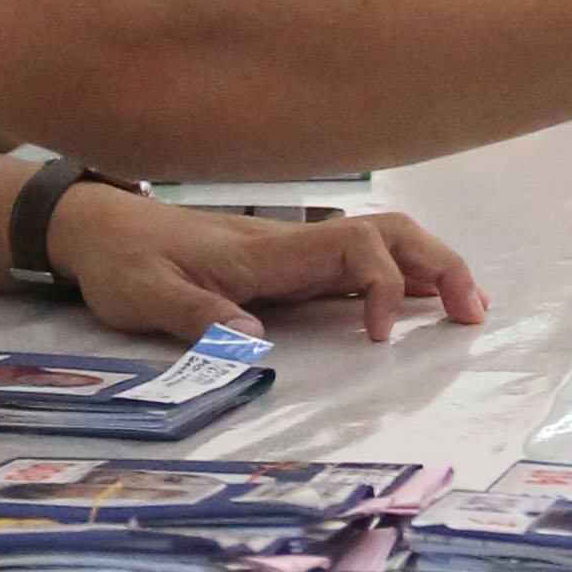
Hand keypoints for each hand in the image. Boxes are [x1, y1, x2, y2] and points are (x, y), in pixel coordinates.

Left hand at [46, 182, 486, 344]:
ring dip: (431, 268)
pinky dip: (403, 279)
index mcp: (268, 252)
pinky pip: (360, 264)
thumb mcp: (143, 294)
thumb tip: (255, 340)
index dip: (382, 285)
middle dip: (439, 264)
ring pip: (382, 243)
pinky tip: (422, 305)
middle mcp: (293, 245)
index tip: (379, 341)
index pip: (352, 248)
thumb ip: (196, 315)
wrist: (98, 230)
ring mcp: (295, 254)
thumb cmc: (122, 264)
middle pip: (388, 233)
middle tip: (472, 313)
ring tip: (468, 309)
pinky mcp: (289, 267)